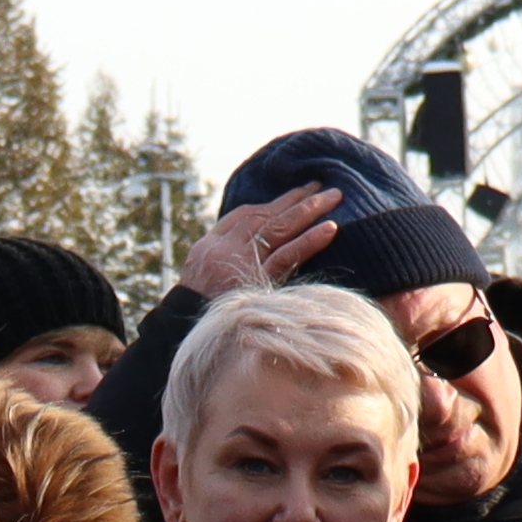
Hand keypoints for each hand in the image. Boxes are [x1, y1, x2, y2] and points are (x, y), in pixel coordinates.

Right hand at [181, 183, 345, 306]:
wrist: (187, 334)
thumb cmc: (201, 312)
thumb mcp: (200, 279)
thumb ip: (223, 258)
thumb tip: (254, 247)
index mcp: (210, 245)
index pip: (245, 215)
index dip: (273, 204)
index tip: (296, 195)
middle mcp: (225, 248)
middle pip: (266, 216)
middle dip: (295, 199)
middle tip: (322, 186)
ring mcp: (241, 263)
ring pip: (280, 228)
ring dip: (308, 210)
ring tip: (334, 198)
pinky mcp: (258, 281)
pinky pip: (288, 256)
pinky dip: (309, 240)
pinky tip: (330, 229)